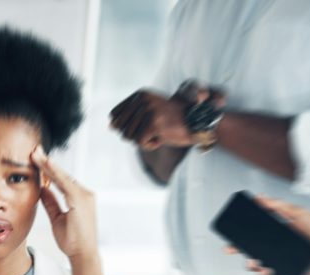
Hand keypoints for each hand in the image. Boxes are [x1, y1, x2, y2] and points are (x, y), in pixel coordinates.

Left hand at [31, 145, 98, 262]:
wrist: (82, 254)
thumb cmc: (72, 240)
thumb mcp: (57, 218)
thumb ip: (51, 202)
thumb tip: (41, 189)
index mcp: (79, 198)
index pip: (61, 180)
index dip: (48, 169)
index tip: (36, 159)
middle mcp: (84, 193)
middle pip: (62, 175)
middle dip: (47, 162)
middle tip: (34, 150)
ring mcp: (85, 195)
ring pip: (62, 176)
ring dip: (48, 164)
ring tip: (35, 154)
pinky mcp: (81, 199)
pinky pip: (65, 183)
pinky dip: (55, 172)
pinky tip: (45, 164)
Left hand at [109, 80, 224, 150]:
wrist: (198, 123)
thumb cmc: (173, 121)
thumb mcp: (148, 115)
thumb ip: (128, 119)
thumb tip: (111, 126)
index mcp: (139, 94)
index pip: (115, 117)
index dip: (127, 126)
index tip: (147, 123)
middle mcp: (142, 100)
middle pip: (121, 129)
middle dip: (136, 135)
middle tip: (156, 128)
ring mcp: (148, 111)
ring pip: (130, 137)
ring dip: (144, 140)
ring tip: (161, 131)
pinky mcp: (153, 124)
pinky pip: (140, 143)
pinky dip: (151, 145)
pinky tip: (163, 136)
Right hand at [226, 196, 309, 274]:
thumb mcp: (298, 213)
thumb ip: (278, 206)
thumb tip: (260, 197)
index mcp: (275, 240)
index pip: (251, 245)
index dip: (238, 247)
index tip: (229, 249)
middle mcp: (279, 254)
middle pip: (256, 264)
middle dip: (252, 266)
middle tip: (255, 263)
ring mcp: (288, 266)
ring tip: (271, 274)